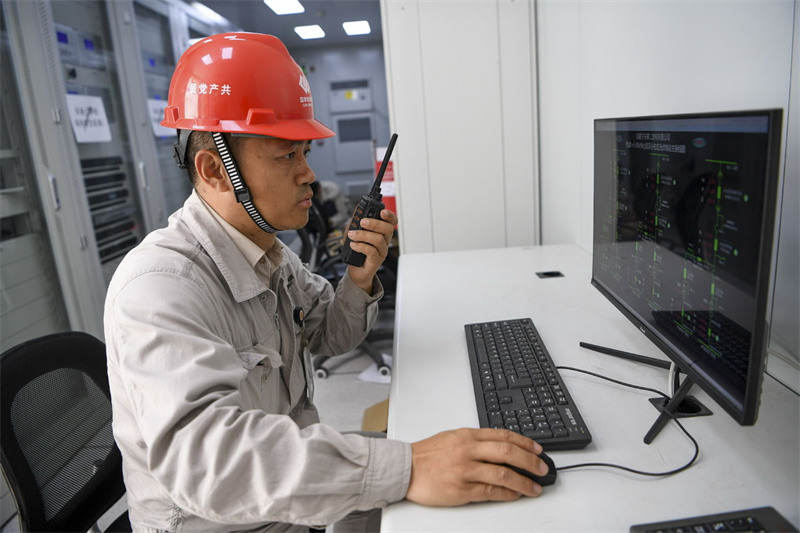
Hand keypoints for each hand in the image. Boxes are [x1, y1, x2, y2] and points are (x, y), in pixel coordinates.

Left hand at [346, 209, 397, 292]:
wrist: (356, 270)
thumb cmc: (356, 251)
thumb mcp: (354, 232)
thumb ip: (356, 222)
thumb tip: (357, 211)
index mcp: (382, 232)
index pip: (392, 222)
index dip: (390, 216)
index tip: (382, 212)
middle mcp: (385, 241)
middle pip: (388, 229)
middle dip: (375, 223)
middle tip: (362, 222)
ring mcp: (382, 251)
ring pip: (378, 239)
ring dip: (363, 235)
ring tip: (352, 235)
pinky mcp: (376, 260)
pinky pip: (371, 251)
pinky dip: (361, 246)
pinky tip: (353, 245)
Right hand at [405, 428, 548, 505]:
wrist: (405, 468)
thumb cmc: (427, 455)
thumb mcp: (452, 437)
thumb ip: (475, 441)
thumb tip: (500, 447)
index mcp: (468, 435)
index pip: (504, 435)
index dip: (525, 443)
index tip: (538, 450)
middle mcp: (469, 450)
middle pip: (508, 452)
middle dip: (530, 461)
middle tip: (543, 469)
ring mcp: (466, 470)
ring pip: (504, 473)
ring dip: (524, 482)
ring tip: (534, 488)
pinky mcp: (462, 489)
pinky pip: (491, 491)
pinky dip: (507, 493)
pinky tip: (515, 495)